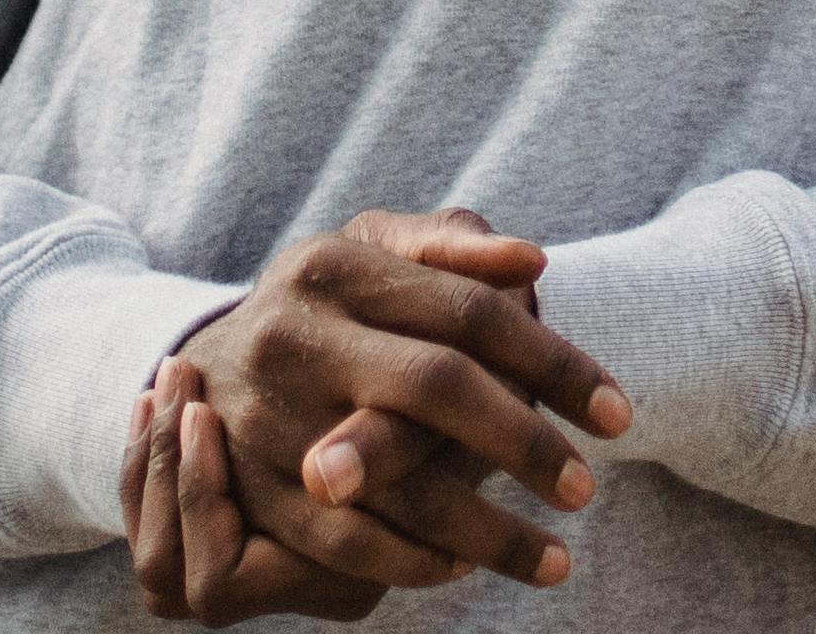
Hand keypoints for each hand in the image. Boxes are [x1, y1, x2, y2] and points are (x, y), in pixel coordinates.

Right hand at [117, 210, 630, 620]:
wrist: (198, 363)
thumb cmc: (325, 302)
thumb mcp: (372, 252)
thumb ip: (450, 246)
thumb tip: (532, 263)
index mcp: (336, 264)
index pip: (470, 311)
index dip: (553, 361)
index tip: (617, 415)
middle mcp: (296, 333)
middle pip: (438, 385)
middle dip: (524, 443)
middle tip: (589, 490)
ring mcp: (263, 414)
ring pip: (394, 481)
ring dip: (485, 531)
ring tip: (555, 560)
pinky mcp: (247, 488)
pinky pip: (343, 541)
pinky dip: (411, 562)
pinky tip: (462, 568)